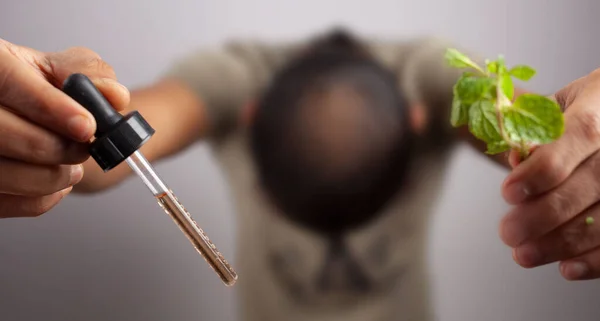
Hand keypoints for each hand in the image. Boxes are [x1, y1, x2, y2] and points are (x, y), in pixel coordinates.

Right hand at [0, 38, 128, 217]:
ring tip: (74, 168)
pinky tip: (57, 183)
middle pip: (0, 132)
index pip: (8, 81)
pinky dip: (39, 199)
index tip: (86, 126)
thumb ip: (91, 74)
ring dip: (50, 177)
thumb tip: (113, 95)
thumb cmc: (39, 87)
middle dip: (55, 147)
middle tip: (84, 148)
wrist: (22, 110)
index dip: (48, 105)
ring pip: (2, 172)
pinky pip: (3, 202)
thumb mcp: (64, 69)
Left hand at [498, 68, 599, 279]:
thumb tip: (514, 158)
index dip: (544, 167)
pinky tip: (567, 268)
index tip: (508, 193)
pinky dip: (597, 259)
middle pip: (593, 182)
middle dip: (546, 213)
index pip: (581, 134)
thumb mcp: (554, 105)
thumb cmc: (580, 110)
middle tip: (508, 232)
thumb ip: (530, 127)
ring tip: (524, 255)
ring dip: (564, 242)